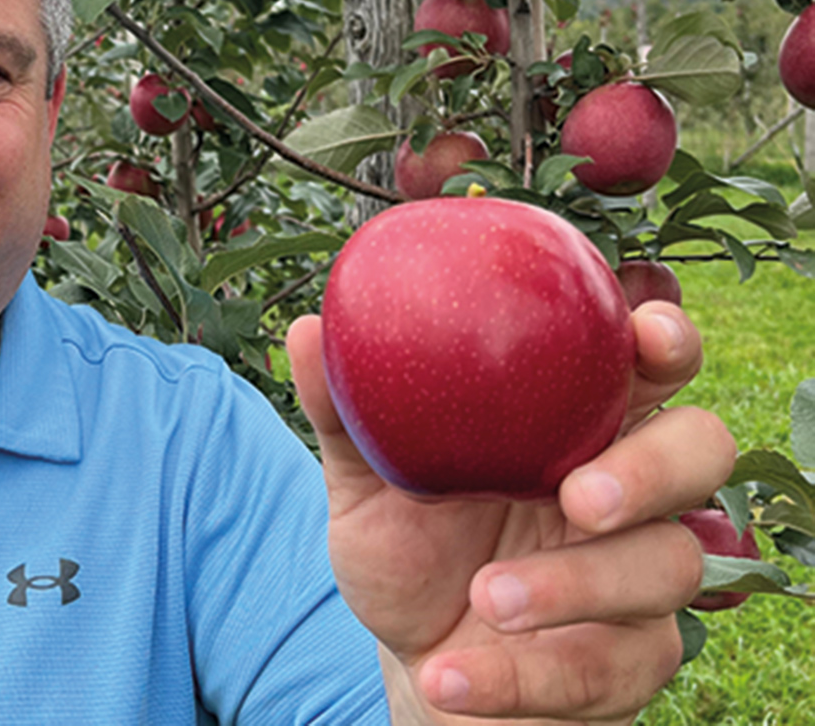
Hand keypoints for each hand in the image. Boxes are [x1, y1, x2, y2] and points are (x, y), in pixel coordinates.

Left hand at [286, 301, 734, 722]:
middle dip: (654, 465)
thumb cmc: (411, 554)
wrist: (416, 662)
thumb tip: (304, 330)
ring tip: (487, 600)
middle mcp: (626, 488)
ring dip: (574, 586)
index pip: (645, 361)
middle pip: (702, 447)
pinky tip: (450, 676)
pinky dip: (522, 674)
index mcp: (574, 423)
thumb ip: (349, 415)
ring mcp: (640, 574)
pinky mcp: (632, 659)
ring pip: (666, 563)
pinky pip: (606, 665)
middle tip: (580, 497)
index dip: (663, 338)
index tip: (643, 331)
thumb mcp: (366, 486)